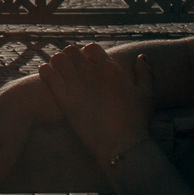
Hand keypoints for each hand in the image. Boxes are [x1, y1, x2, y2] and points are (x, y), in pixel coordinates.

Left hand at [40, 43, 155, 170]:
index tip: (86, 64)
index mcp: (110, 68)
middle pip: (72, 51)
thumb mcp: (147, 95)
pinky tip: (49, 77)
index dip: (87, 54)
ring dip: (57, 63)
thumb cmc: (137, 122)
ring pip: (58, 59)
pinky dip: (46, 72)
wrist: (122, 146)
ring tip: (59, 73)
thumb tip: (141, 56)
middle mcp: (92, 73)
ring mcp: (77, 86)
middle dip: (70, 57)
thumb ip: (145, 72)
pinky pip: (48, 74)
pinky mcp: (65, 101)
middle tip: (70, 69)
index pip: (91, 47)